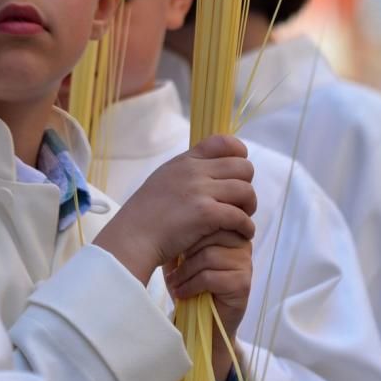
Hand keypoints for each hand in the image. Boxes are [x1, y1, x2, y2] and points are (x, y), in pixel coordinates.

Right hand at [94, 134, 255, 282]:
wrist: (132, 238)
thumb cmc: (145, 216)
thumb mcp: (163, 181)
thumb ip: (185, 173)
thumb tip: (210, 171)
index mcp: (184, 161)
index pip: (223, 142)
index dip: (239, 154)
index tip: (238, 173)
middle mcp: (194, 171)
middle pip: (243, 167)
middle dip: (246, 185)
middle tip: (239, 203)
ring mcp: (200, 191)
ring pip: (246, 191)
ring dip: (249, 207)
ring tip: (241, 220)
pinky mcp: (206, 214)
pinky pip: (240, 216)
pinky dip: (246, 227)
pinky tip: (242, 234)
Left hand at [165, 230, 252, 380]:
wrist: (202, 320)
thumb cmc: (191, 283)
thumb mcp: (181, 255)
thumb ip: (183, 235)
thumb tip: (170, 219)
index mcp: (230, 229)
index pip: (210, 218)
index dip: (188, 233)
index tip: (174, 249)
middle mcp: (242, 243)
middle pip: (209, 234)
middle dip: (186, 253)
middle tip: (172, 268)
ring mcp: (244, 263)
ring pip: (208, 256)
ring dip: (185, 272)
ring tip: (174, 282)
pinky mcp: (242, 284)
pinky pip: (210, 277)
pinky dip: (191, 286)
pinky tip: (182, 293)